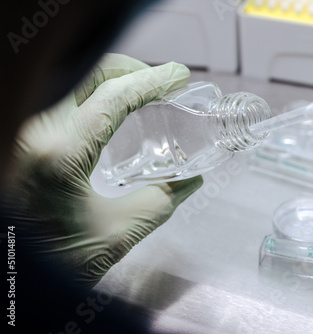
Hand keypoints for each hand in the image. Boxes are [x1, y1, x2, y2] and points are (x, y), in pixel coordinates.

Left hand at [2, 53, 202, 288]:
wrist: (14, 281)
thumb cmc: (54, 262)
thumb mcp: (115, 235)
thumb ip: (159, 202)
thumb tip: (190, 181)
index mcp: (60, 155)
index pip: (113, 97)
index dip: (152, 80)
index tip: (178, 76)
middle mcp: (33, 134)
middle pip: (86, 74)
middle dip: (128, 70)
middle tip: (159, 84)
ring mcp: (22, 134)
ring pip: (70, 84)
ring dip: (108, 82)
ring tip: (140, 95)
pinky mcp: (21, 142)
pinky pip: (59, 103)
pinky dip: (89, 98)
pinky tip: (109, 115)